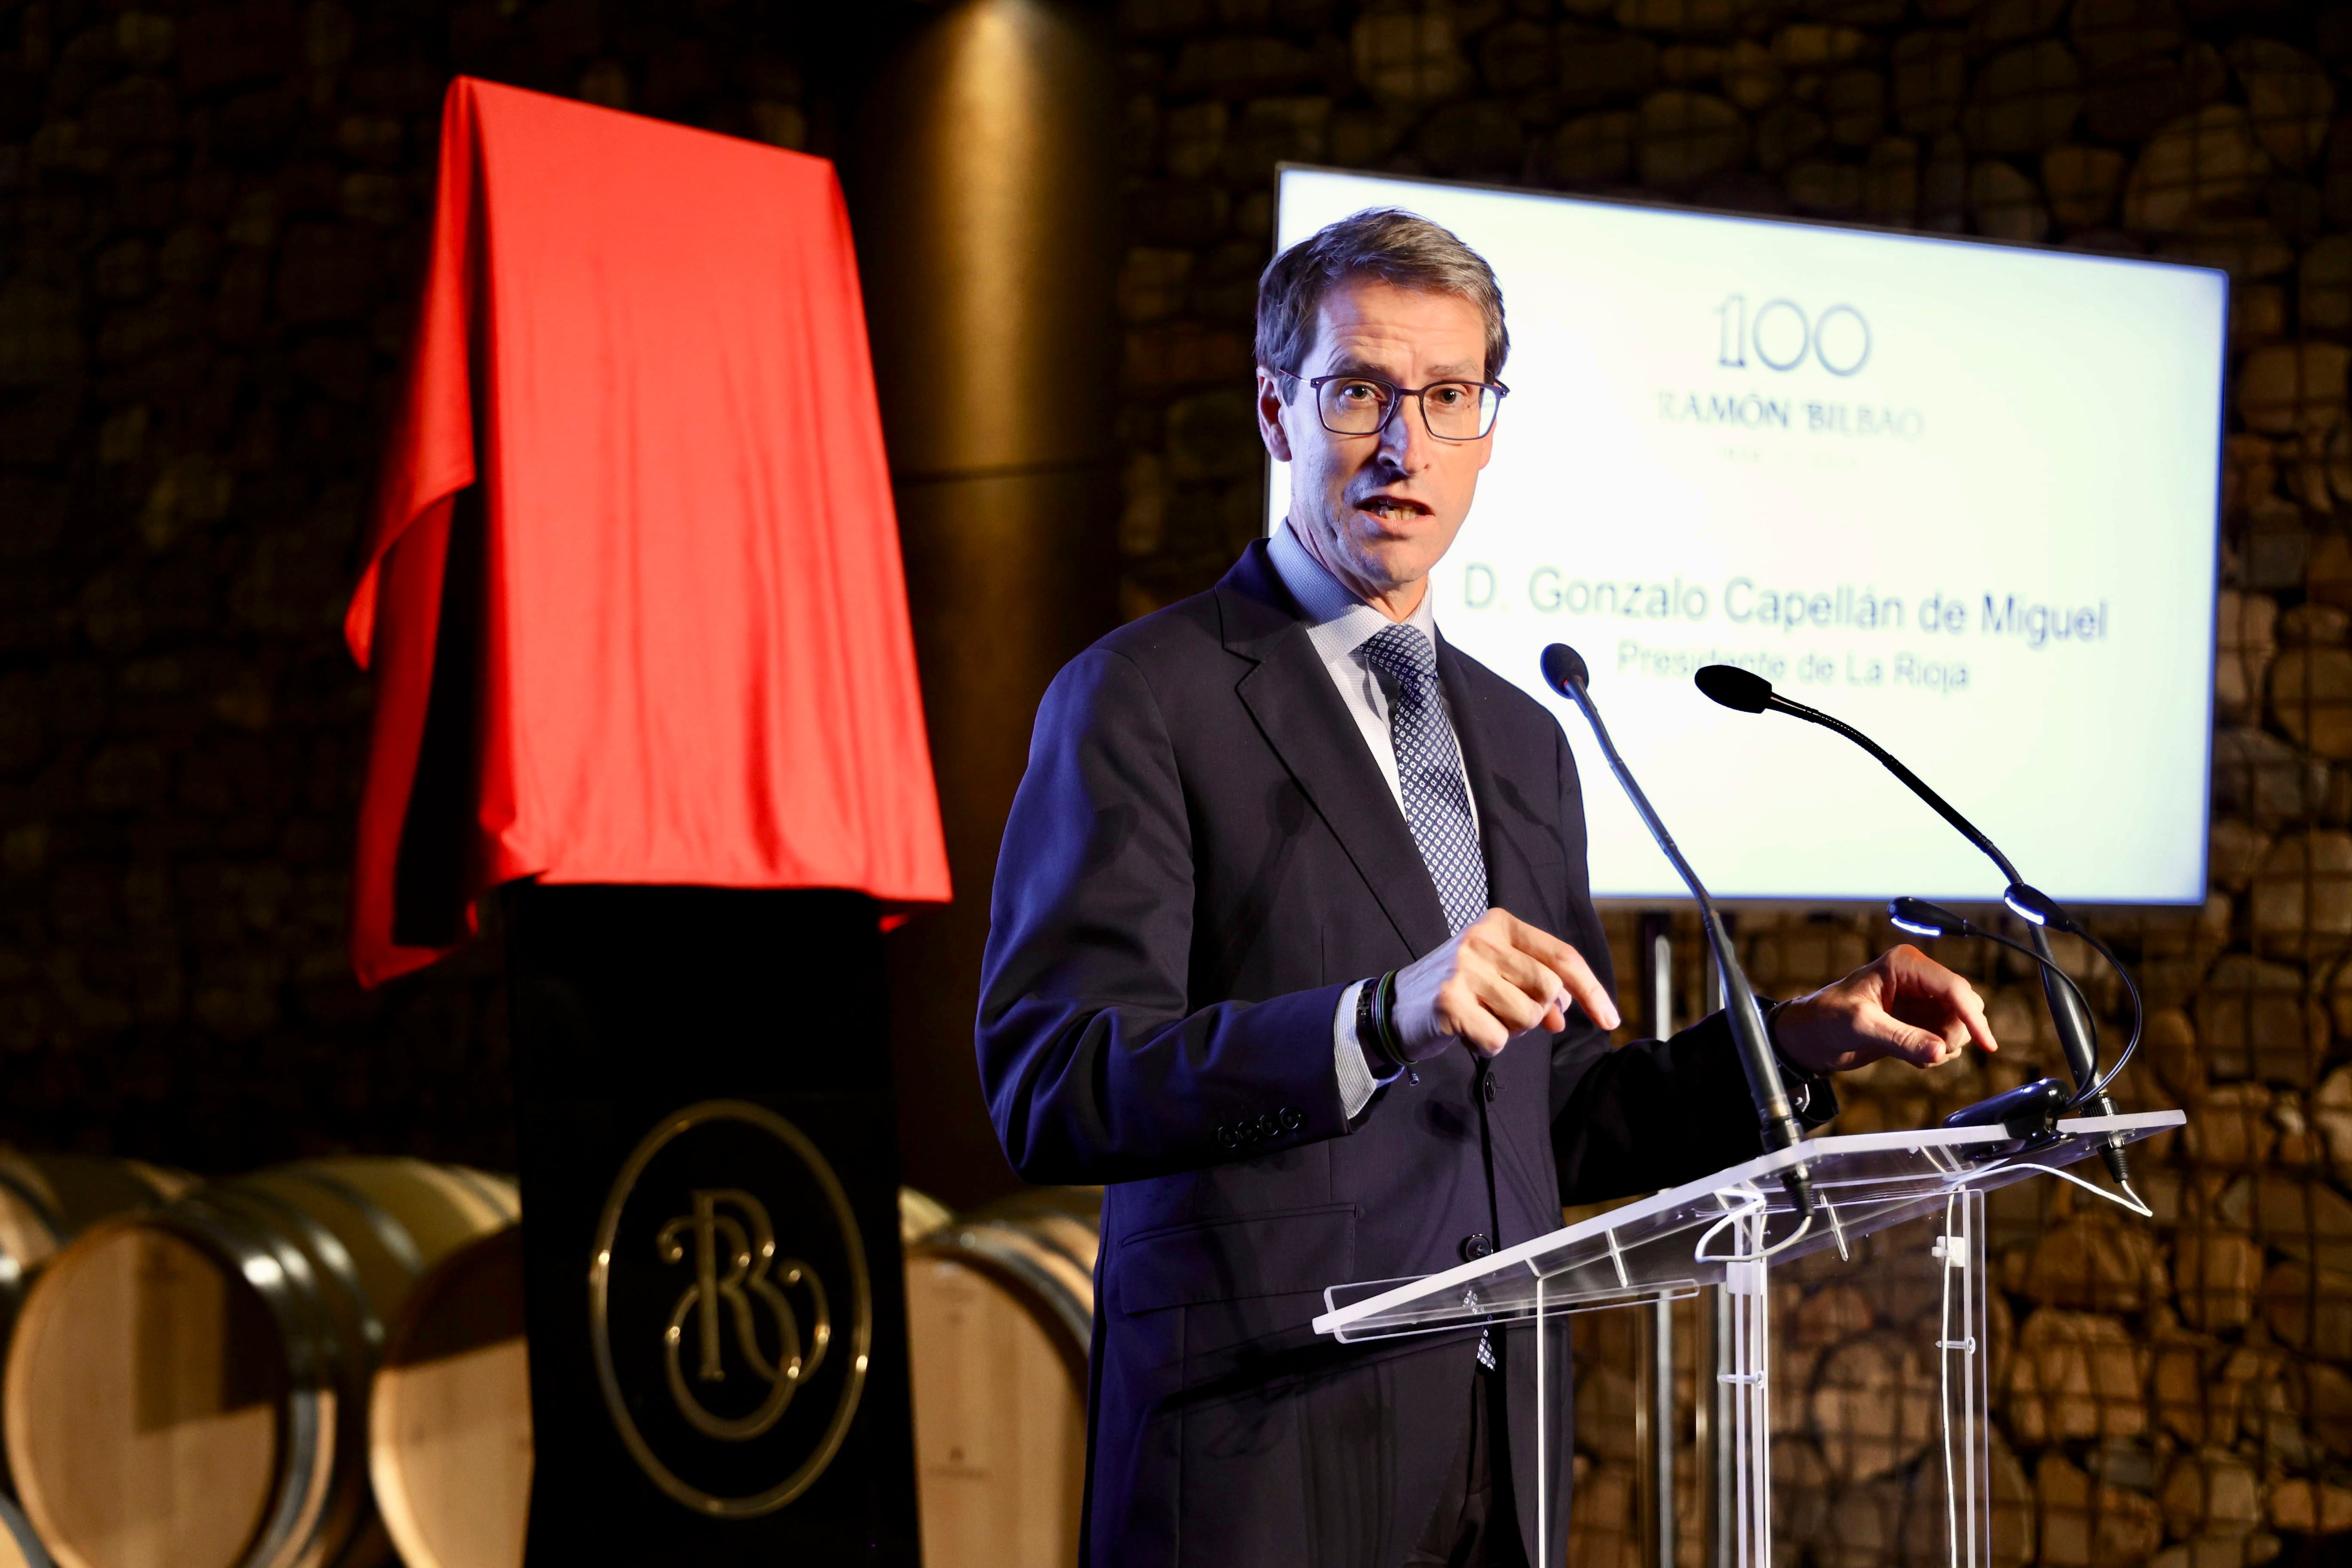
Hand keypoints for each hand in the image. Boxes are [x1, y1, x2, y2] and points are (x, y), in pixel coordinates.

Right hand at [1391, 908, 1621, 1058]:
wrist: (1397, 1006)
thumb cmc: (1459, 989)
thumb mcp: (1500, 976)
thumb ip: (1537, 987)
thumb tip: (1564, 1013)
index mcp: (1500, 925)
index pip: (1562, 956)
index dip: (1592, 990)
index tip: (1611, 1020)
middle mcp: (1481, 940)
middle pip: (1549, 988)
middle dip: (1538, 1013)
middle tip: (1509, 1015)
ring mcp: (1463, 969)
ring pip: (1527, 1016)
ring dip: (1511, 1030)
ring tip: (1484, 1019)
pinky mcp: (1448, 1001)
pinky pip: (1498, 1039)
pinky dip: (1488, 1047)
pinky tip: (1468, 1034)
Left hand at [1773, 944, 1997, 1074]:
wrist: (1809, 1037)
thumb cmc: (1826, 1019)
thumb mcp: (1861, 1026)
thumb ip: (1901, 1039)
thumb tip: (1940, 1051)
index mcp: (1905, 964)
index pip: (1953, 987)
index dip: (1973, 1016)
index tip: (1987, 1044)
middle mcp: (1918, 978)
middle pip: (1964, 1005)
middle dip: (1954, 1033)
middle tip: (1931, 1052)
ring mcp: (1921, 1001)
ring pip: (1959, 1024)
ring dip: (1944, 1045)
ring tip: (1912, 1054)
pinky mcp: (1919, 1021)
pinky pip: (1946, 1038)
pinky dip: (1935, 1052)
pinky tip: (1910, 1056)